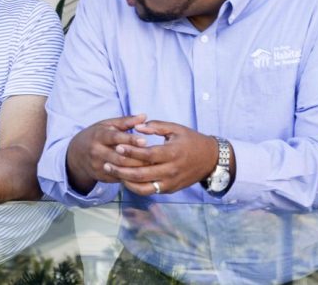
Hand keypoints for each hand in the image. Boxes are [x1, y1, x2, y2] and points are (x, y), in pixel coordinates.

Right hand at [65, 114, 148, 193]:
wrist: (76, 155)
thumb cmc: (96, 136)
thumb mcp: (107, 125)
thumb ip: (126, 121)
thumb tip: (144, 116)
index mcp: (99, 136)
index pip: (116, 138)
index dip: (130, 140)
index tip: (145, 141)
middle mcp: (97, 152)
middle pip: (120, 157)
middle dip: (138, 157)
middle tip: (154, 157)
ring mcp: (98, 166)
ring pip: (120, 169)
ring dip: (137, 168)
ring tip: (152, 166)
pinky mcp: (101, 177)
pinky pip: (119, 178)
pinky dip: (131, 177)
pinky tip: (143, 174)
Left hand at [103, 120, 218, 195]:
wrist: (210, 160)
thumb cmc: (192, 141)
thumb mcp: (176, 129)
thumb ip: (156, 127)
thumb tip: (137, 126)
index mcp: (172, 153)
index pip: (147, 155)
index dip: (131, 152)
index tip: (117, 146)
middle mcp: (170, 170)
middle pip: (141, 174)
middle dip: (122, 169)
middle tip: (107, 163)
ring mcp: (170, 182)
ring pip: (143, 187)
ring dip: (126, 181)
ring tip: (113, 173)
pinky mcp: (169, 190)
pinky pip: (149, 191)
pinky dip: (135, 187)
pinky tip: (125, 179)